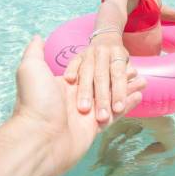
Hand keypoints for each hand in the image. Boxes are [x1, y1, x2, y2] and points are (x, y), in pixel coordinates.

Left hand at [13, 36, 144, 175]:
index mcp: (64, 84)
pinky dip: (129, 104)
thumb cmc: (35, 101)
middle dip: (120, 77)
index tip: (118, 57)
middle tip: (136, 69)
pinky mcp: (96, 126)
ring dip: (128, 89)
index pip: (88, 71)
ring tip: (143, 81)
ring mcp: (87, 113)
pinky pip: (116, 113)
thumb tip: (39, 37)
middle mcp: (77, 97)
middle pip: (104, 83)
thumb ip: (35, 52)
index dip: (103, 65)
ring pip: (113, 97)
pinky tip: (139, 95)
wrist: (39, 138)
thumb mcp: (30, 69)